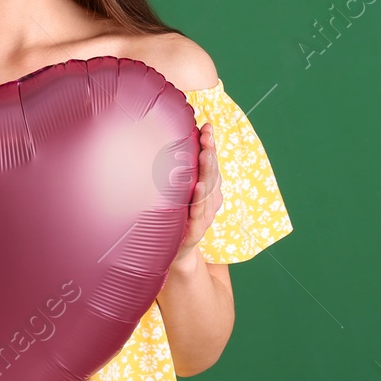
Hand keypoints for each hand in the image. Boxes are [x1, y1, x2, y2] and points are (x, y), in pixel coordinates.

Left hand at [174, 121, 221, 267]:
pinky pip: (198, 213)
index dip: (210, 145)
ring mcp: (204, 216)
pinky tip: (198, 187)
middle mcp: (209, 201)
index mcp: (207, 190)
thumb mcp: (179, 193)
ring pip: (209, 190)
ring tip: (206, 153)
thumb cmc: (178, 217)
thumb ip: (180, 174)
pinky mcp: (195, 231)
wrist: (176, 253)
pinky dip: (200, 199)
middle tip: (207, 134)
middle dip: (210, 152)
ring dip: (208, 171)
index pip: (211, 163)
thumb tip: (167, 143)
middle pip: (212, 173)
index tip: (208, 127)